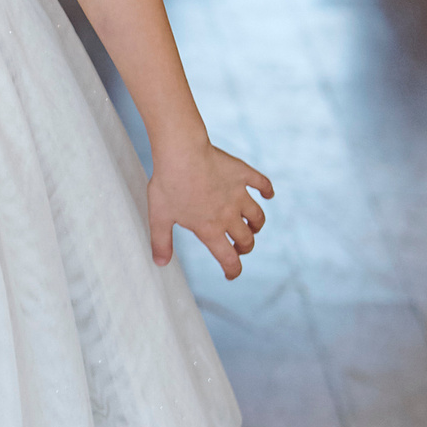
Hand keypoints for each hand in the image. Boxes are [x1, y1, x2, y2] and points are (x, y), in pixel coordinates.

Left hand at [146, 140, 271, 279]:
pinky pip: (262, 183)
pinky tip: (268, 194)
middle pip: (246, 240)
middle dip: (244, 247)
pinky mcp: (242, 174)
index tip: (231, 274)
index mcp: (210, 229)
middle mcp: (228, 215)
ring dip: (256, 225)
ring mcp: (238, 194)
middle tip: (237, 246)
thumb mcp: (159, 216)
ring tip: (251, 226)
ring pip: (257, 217)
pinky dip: (267, 190)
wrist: (181, 153)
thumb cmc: (168, 184)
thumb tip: (160, 264)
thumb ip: (161, 241)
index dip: (233, 271)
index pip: (228, 259)